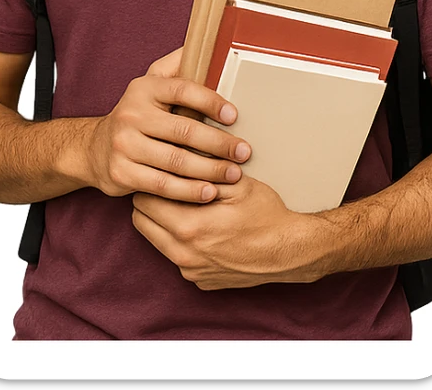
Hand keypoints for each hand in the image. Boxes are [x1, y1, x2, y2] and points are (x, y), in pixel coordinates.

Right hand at [87, 47, 252, 201]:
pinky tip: (209, 192)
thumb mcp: (151, 83)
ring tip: (234, 174)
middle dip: (219, 144)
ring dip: (210, 170)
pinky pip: (163, 185)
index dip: (210, 101)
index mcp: (144, 88)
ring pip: (176, 161)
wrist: (94, 148)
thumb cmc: (136, 114)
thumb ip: (177, 66)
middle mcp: (132, 114)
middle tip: (244, 152)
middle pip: (184, 131)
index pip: (182, 90)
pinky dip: (189, 191)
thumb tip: (208, 43)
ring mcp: (125, 145)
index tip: (234, 115)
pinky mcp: (122, 173)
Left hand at [132, 175, 322, 289]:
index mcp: (189, 228)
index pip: (144, 201)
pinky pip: (175, 257)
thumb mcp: (237, 183)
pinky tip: (201, 227)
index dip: (151, 181)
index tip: (160, 170)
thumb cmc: (267, 215)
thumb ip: (203, 169)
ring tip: (184, 203)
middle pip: (141, 222)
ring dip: (162, 221)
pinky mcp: (200, 281)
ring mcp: (191, 271)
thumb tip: (179, 150)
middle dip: (150, 201)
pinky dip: (179, 241)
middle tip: (168, 184)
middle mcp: (184, 255)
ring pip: (155, 241)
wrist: (290, 251)